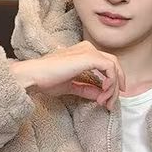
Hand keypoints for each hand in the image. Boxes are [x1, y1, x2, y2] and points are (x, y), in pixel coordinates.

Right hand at [8, 41, 126, 110]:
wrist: (34, 76)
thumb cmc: (46, 80)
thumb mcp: (71, 86)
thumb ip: (87, 89)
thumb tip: (101, 95)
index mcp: (83, 53)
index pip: (106, 65)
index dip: (112, 81)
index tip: (109, 98)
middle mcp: (88, 49)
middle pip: (113, 65)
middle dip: (116, 86)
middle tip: (111, 103)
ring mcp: (89, 51)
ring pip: (113, 67)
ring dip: (113, 88)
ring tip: (104, 102)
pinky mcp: (90, 57)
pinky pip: (110, 69)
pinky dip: (110, 83)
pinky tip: (103, 94)